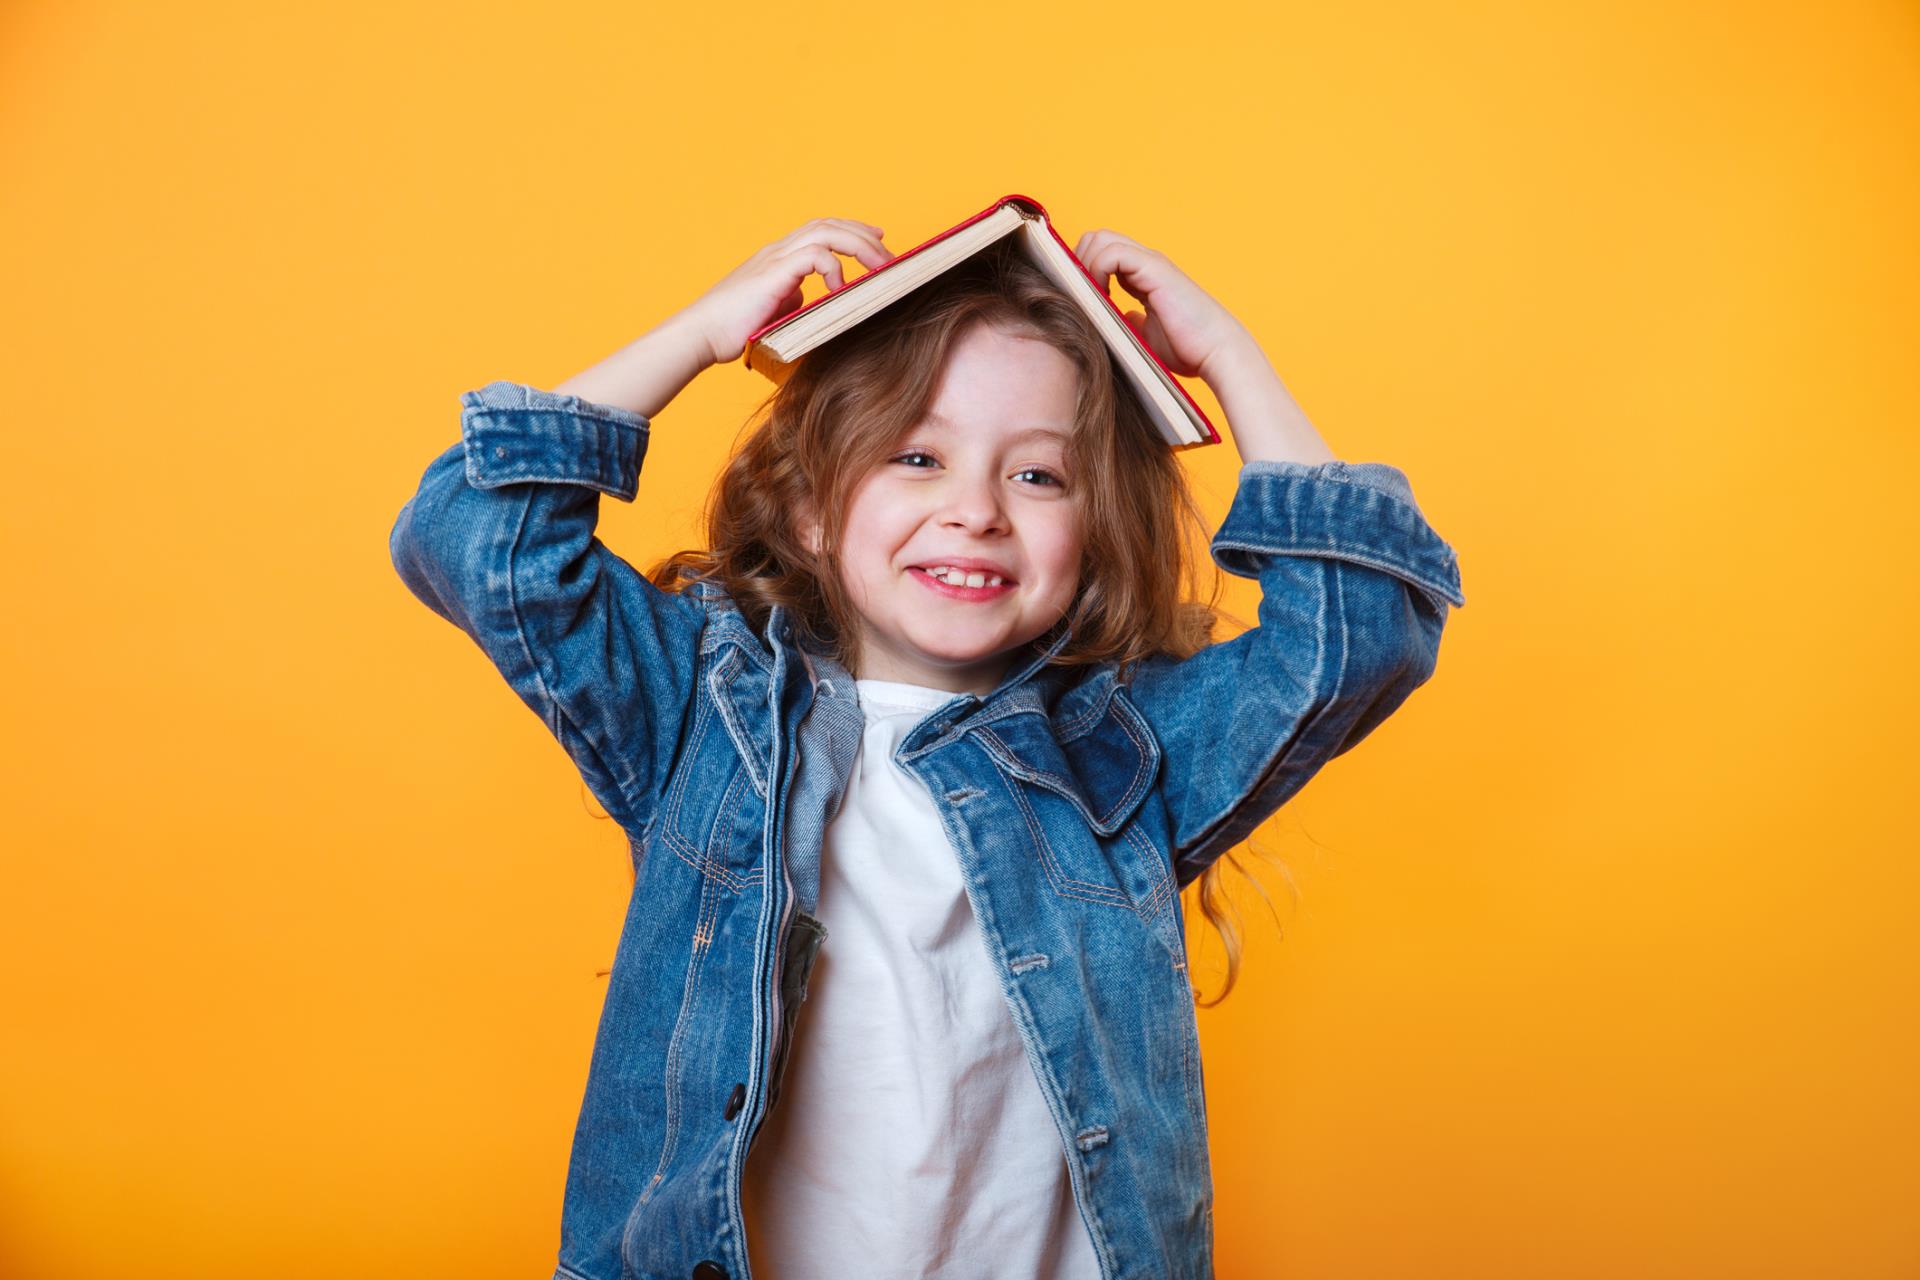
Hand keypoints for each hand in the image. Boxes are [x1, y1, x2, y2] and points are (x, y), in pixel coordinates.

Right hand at [681, 217, 895, 365]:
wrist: (700, 335)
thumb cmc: (731, 330)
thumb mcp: (772, 311)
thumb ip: (792, 298)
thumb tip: (810, 298)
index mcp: (777, 258)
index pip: (820, 231)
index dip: (850, 232)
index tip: (877, 243)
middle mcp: (777, 251)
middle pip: (828, 224)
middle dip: (862, 234)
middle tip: (889, 253)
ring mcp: (774, 259)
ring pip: (825, 233)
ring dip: (858, 246)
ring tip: (879, 266)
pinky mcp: (774, 274)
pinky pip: (815, 256)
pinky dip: (834, 268)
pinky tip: (841, 288)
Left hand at [1072, 229, 1256, 383]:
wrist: (1217, 351)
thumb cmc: (1188, 348)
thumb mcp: (1148, 336)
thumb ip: (1131, 323)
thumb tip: (1118, 317)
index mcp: (1143, 276)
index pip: (1100, 253)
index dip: (1082, 270)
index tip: (1078, 298)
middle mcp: (1146, 263)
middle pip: (1096, 238)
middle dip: (1078, 264)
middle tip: (1080, 296)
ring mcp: (1150, 263)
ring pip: (1100, 238)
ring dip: (1085, 265)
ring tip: (1090, 297)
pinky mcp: (1154, 268)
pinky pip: (1111, 253)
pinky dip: (1097, 270)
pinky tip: (1102, 296)